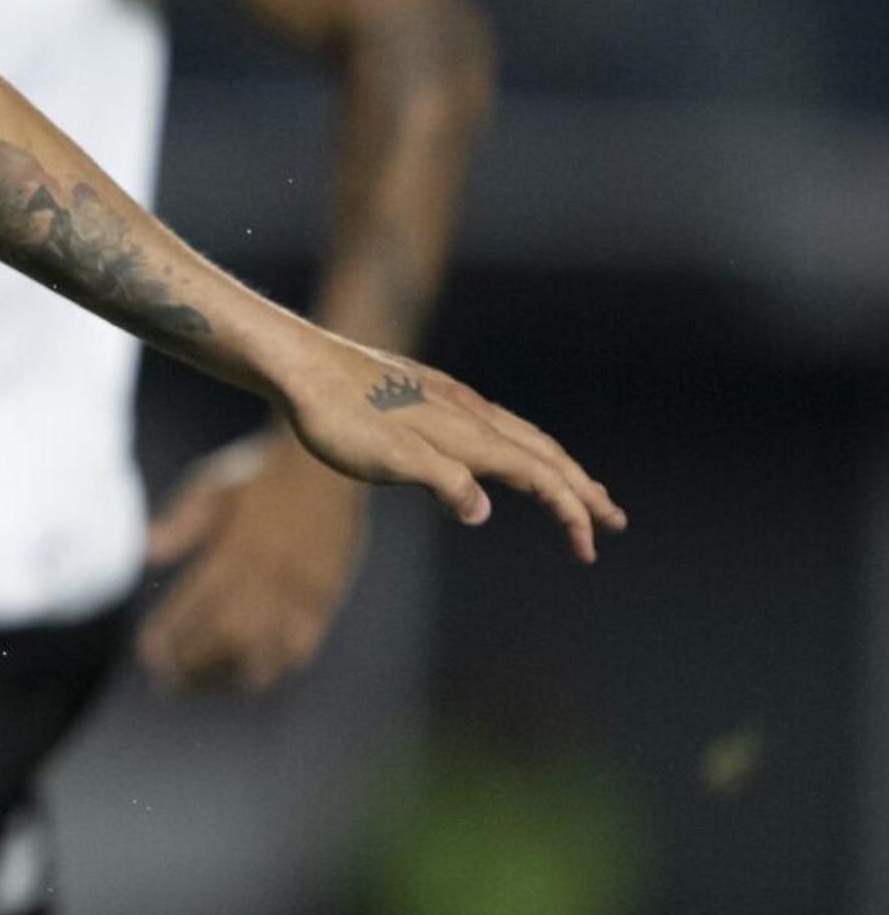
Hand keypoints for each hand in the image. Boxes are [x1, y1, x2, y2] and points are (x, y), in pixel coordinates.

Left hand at [140, 429, 366, 692]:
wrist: (328, 462)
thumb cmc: (262, 473)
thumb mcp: (213, 485)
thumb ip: (181, 521)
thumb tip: (146, 553)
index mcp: (233, 548)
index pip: (193, 605)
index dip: (169, 635)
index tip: (149, 653)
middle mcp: (266, 573)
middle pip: (224, 636)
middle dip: (193, 665)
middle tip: (169, 682)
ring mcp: (299, 588)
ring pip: (262, 647)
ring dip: (228, 673)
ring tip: (202, 685)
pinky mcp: (325, 596)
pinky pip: (303, 643)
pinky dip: (278, 665)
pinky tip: (256, 677)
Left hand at [266, 330, 622, 560]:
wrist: (300, 365)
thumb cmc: (337, 419)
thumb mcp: (388, 461)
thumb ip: (443, 483)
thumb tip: (484, 511)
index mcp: (469, 435)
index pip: (539, 477)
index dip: (570, 512)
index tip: (589, 549)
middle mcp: (471, 413)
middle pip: (544, 454)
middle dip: (581, 490)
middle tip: (614, 521)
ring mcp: (453, 401)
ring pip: (522, 436)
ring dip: (556, 467)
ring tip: (578, 489)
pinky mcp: (432, 394)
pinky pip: (496, 425)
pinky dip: (521, 448)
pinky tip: (506, 455)